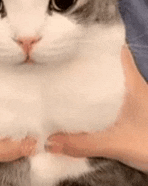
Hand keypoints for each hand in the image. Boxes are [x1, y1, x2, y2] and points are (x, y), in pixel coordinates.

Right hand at [46, 46, 147, 170]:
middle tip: (62, 62)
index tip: (75, 42)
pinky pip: (111, 97)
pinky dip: (97, 97)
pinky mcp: (133, 111)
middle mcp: (134, 86)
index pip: (118, 51)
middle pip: (110, 64)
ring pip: (111, 81)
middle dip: (88, 61)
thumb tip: (49, 141)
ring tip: (66, 79)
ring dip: (92, 79)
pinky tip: (82, 104)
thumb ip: (83, 144)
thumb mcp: (117, 144)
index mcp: (133, 83)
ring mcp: (135, 99)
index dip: (99, 42)